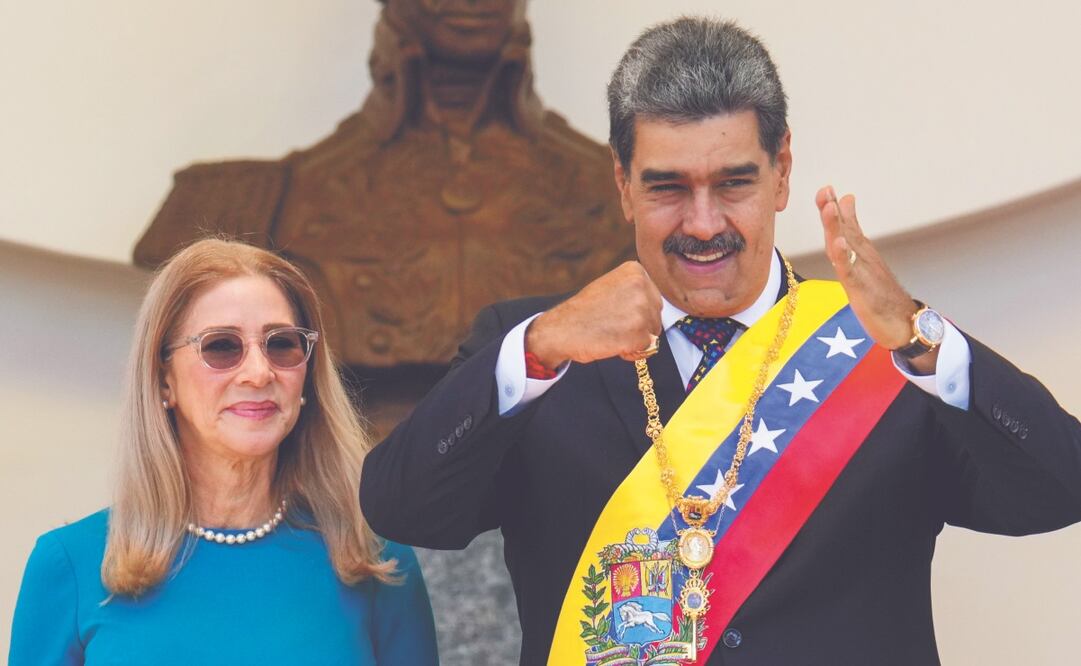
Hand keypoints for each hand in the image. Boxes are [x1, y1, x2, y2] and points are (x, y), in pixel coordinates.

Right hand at [526, 261, 663, 367]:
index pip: (653, 298)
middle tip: (611, 323)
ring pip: (652, 332)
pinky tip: (612, 343)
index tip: (614, 311)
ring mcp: (641, 309)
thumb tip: (656, 306)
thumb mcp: (611, 286)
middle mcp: (641, 286)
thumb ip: (635, 291)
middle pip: (656, 315)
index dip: (636, 312)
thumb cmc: (584, 311)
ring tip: (611, 331)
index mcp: (635, 271)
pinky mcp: (638, 332)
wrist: (561, 329)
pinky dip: (631, 351)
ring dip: (635, 338)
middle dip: (639, 326)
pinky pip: (647, 348)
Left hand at [815, 186, 937, 372]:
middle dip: (833, 210)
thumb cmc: (883, 294)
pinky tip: (839, 242)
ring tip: (831, 207)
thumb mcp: (864, 266)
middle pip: (845, 230)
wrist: (905, 323)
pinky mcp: (861, 289)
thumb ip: (856, 243)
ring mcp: (862, 271)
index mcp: (860, 253)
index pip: (845, 226)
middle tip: (827, 190)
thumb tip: (851, 224)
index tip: (827, 189)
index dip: (834, 208)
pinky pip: (851, 270)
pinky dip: (845, 255)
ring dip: (838, 226)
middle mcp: (862, 258)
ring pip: (847, 245)